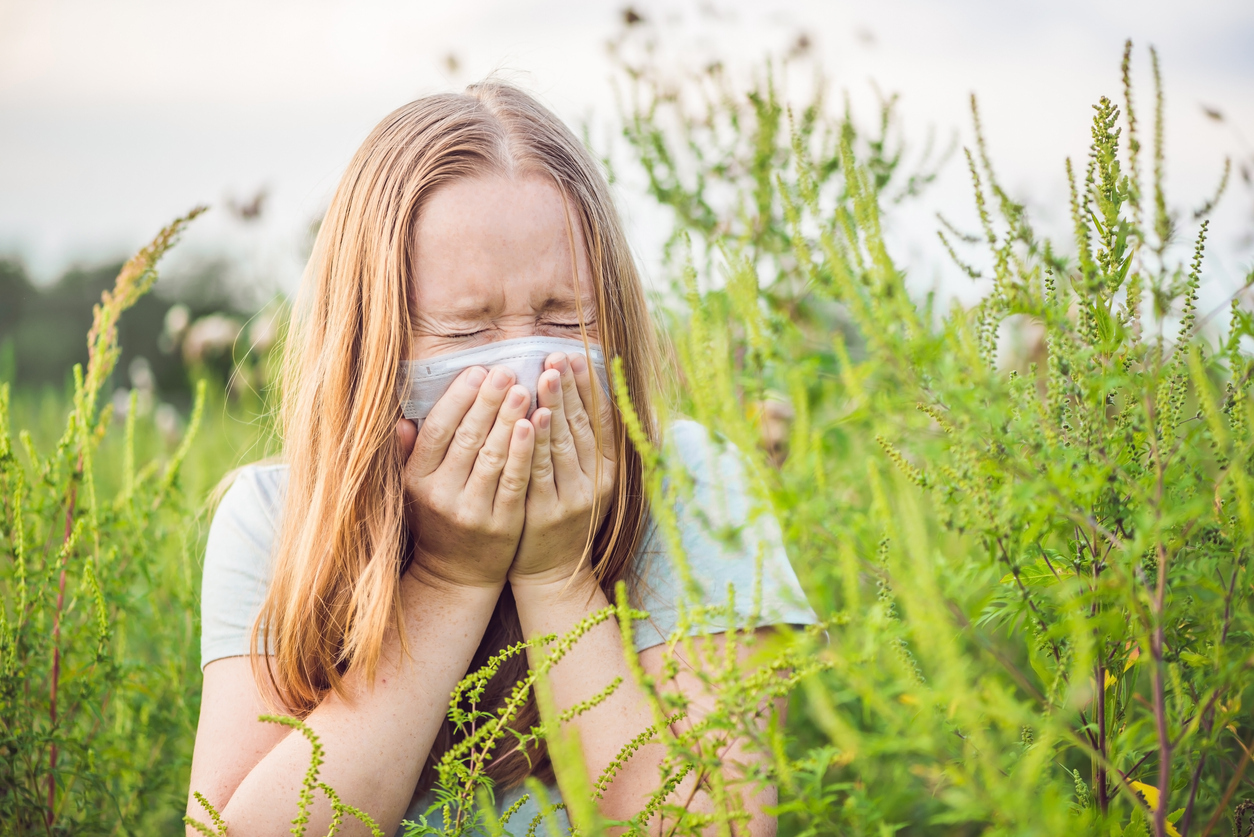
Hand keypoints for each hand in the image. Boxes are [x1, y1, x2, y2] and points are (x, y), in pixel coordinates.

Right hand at [397, 365, 534, 588]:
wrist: (456, 575)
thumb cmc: (437, 521)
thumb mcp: (412, 490)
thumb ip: (408, 454)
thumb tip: (401, 419)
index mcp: (417, 480)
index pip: (437, 430)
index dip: (458, 398)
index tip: (476, 370)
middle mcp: (441, 495)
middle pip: (467, 438)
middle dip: (487, 401)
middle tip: (506, 370)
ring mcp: (472, 511)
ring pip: (492, 456)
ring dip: (509, 419)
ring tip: (524, 389)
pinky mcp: (502, 524)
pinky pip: (514, 481)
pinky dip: (524, 451)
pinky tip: (535, 425)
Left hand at [509, 351, 615, 587]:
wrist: (552, 575)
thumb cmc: (565, 519)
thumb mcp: (587, 483)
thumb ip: (586, 444)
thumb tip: (582, 391)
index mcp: (608, 471)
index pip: (601, 420)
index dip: (589, 387)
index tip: (575, 357)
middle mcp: (596, 484)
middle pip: (582, 427)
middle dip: (569, 388)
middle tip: (556, 357)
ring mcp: (572, 499)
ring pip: (563, 445)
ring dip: (554, 407)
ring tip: (545, 375)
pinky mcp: (546, 514)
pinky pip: (539, 472)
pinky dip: (536, 444)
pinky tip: (529, 419)